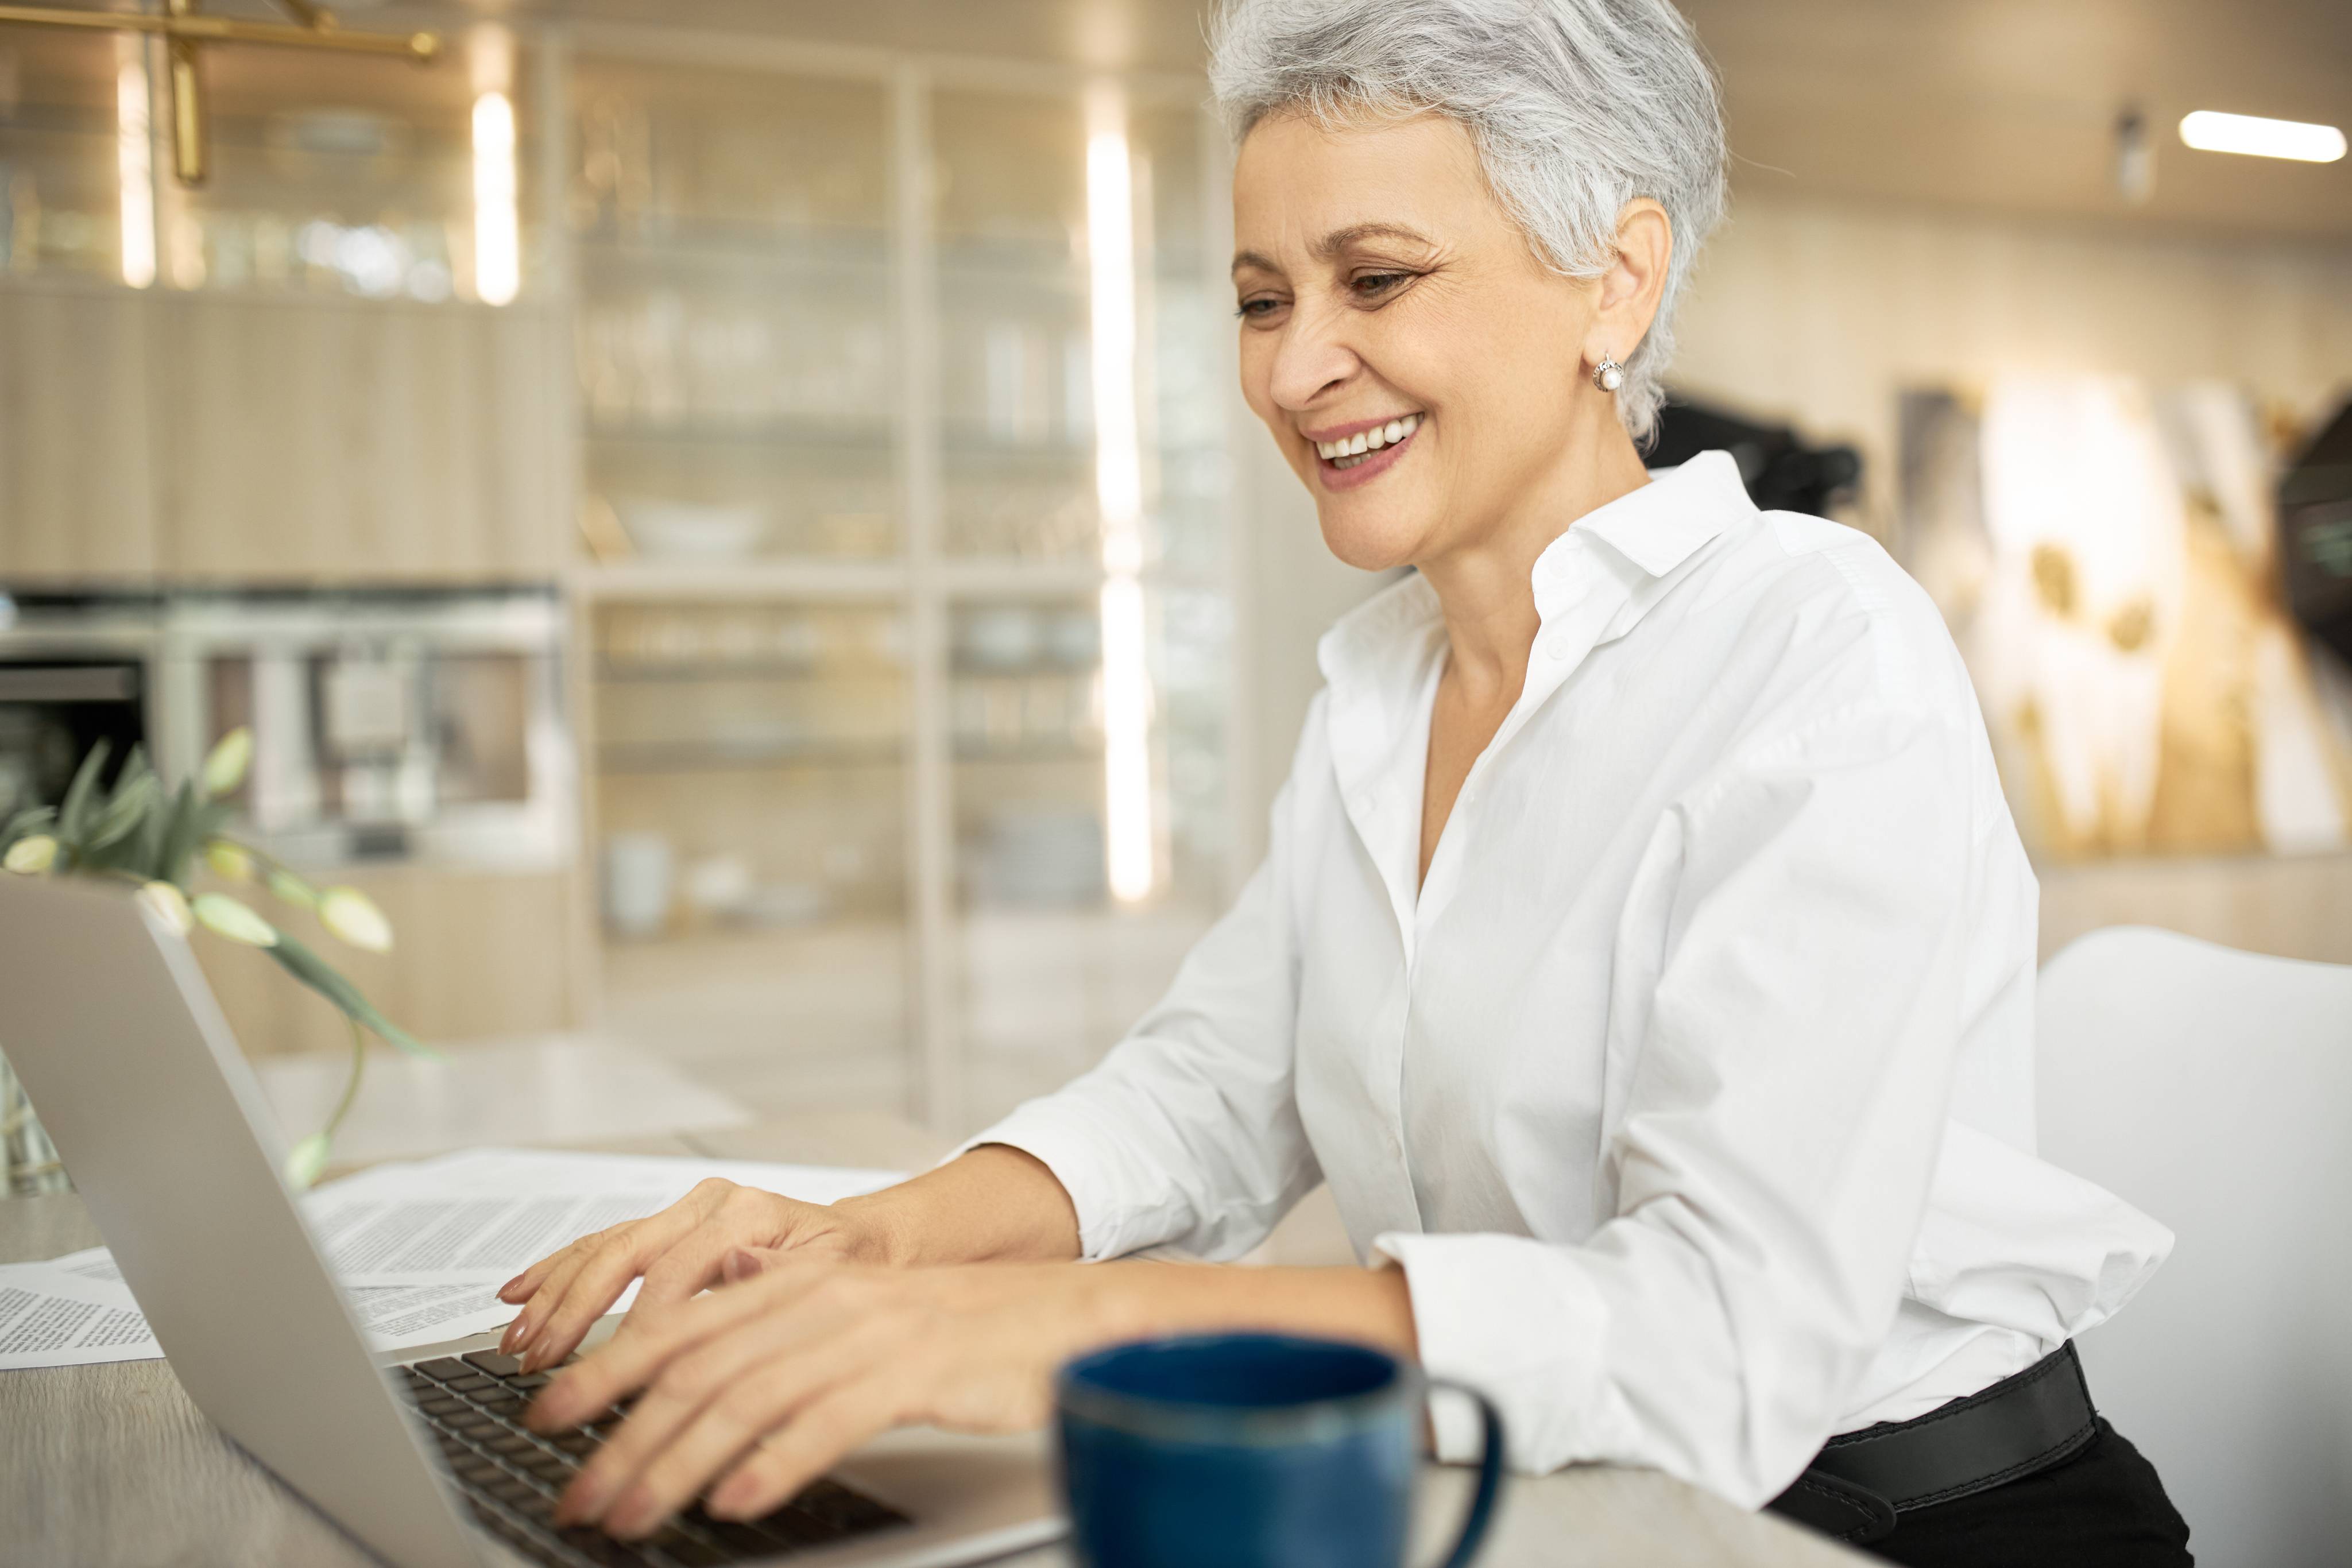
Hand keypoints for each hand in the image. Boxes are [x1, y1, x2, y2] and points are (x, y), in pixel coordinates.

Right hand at [494, 1180, 889, 1371]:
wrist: (868, 1243)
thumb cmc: (857, 1266)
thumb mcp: (839, 1277)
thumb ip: (786, 1279)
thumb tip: (733, 1277)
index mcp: (749, 1212)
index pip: (677, 1270)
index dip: (641, 1325)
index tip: (614, 1375)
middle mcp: (711, 1204)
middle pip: (625, 1253)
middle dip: (574, 1309)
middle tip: (538, 1359)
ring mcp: (685, 1213)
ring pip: (604, 1248)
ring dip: (555, 1296)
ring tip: (518, 1341)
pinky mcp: (668, 1228)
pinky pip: (603, 1246)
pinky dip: (557, 1271)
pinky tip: (518, 1294)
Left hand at [523, 1252, 1124, 1539]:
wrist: (1073, 1319)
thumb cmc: (969, 1334)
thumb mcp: (863, 1320)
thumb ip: (786, 1317)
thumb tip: (716, 1315)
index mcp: (805, 1284)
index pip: (683, 1325)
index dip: (607, 1369)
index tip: (548, 1416)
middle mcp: (828, 1300)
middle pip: (701, 1368)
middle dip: (625, 1436)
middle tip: (579, 1495)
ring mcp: (872, 1333)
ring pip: (749, 1397)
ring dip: (678, 1463)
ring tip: (633, 1515)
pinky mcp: (918, 1372)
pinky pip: (831, 1419)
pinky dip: (776, 1462)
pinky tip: (736, 1502)